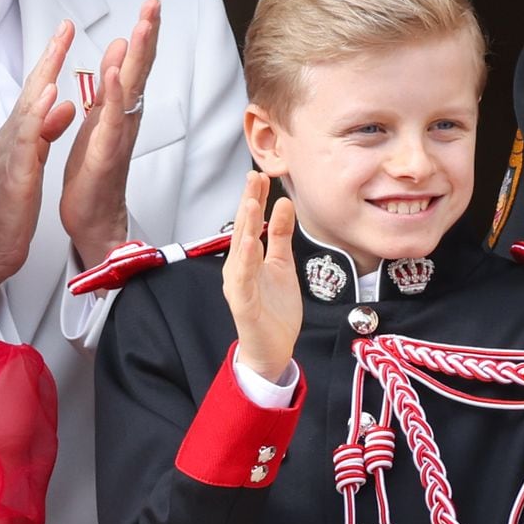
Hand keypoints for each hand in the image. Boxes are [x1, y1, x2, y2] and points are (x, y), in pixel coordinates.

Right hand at [0, 21, 77, 297]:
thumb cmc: (8, 210)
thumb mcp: (32, 164)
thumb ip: (45, 133)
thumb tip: (64, 106)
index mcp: (18, 137)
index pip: (36, 91)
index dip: (51, 60)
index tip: (66, 32)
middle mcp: (10, 140)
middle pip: (31, 91)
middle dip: (49, 57)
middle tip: (65, 27)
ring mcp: (10, 157)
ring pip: (28, 110)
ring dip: (44, 79)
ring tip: (59, 51)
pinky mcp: (15, 177)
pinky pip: (27, 144)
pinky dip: (39, 120)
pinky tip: (50, 102)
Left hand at [61, 0, 160, 270]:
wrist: (92, 219)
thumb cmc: (94, 175)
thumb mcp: (99, 122)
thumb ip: (110, 90)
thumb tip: (119, 54)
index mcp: (118, 111)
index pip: (134, 66)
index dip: (144, 36)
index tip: (150, 6)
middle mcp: (124, 121)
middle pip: (140, 71)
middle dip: (148, 36)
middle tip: (154, 4)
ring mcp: (117, 137)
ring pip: (130, 90)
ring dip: (137, 57)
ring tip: (142, 26)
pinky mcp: (105, 154)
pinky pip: (110, 121)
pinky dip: (113, 96)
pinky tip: (115, 72)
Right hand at [222, 171, 300, 381]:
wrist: (273, 349)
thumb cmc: (274, 309)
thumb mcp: (283, 264)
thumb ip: (282, 236)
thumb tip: (284, 203)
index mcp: (247, 258)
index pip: (250, 222)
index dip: (254, 198)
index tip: (261, 174)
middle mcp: (238, 268)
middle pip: (242, 230)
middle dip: (248, 203)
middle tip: (253, 177)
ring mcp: (239, 285)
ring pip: (240, 251)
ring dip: (245, 226)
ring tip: (252, 203)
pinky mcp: (243, 304)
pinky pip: (243, 279)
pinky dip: (246, 260)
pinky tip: (251, 243)